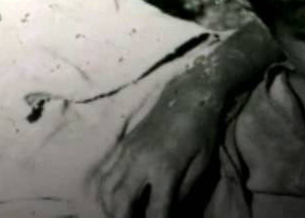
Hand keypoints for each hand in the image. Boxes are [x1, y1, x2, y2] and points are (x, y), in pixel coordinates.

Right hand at [90, 81, 225, 217]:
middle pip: (121, 201)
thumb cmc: (200, 133)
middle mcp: (139, 162)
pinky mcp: (121, 145)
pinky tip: (111, 198)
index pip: (156, 211)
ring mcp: (126, 152)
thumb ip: (183, 192)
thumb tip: (170, 213)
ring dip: (110, 207)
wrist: (186, 97)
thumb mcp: (201, 166)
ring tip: (120, 215)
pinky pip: (103, 172)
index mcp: (165, 169)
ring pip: (107, 188)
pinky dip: (103, 190)